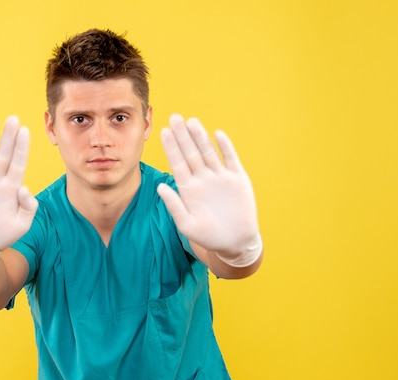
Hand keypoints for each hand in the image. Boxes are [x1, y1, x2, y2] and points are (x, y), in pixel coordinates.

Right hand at [0, 116, 37, 273]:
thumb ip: (28, 207)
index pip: (18, 163)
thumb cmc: (1, 237)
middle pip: (3, 155)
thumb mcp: (21, 225)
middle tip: (13, 118)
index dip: (21, 147)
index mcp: (12, 189)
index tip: (25, 130)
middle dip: (8, 137)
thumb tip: (25, 188)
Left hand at [157, 114, 259, 257]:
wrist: (235, 242)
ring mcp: (220, 177)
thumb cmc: (208, 236)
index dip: (171, 148)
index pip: (177, 163)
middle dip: (183, 136)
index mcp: (188, 188)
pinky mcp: (238, 179)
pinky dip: (225, 147)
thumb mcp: (187, 225)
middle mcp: (203, 179)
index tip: (164, 132)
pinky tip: (217, 134)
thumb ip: (174, 206)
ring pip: (208, 153)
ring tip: (192, 121)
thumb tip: (159, 187)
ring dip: (200, 137)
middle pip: (191, 153)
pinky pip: (230, 159)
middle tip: (174, 117)